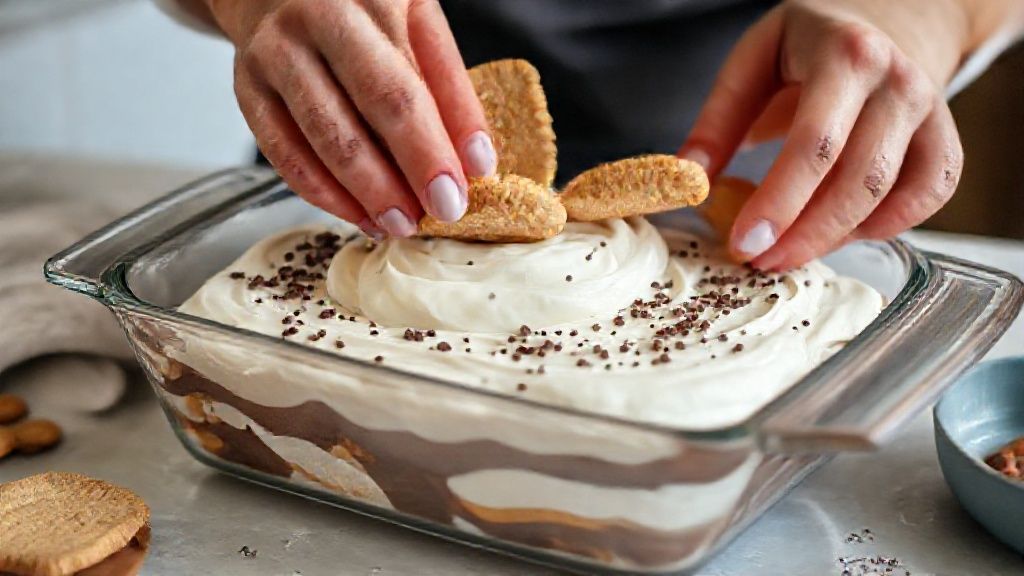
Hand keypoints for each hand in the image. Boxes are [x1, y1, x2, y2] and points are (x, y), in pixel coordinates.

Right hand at [204, 0, 496, 236]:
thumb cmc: (355, 11)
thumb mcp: (413, 21)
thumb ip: (443, 81)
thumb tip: (471, 160)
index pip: (425, 70)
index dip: (454, 130)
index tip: (476, 175)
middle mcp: (324, 15)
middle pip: (379, 101)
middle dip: (418, 166)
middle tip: (445, 210)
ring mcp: (279, 52)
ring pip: (329, 134)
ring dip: (372, 192)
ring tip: (404, 223)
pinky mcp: (249, 89)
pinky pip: (286, 153)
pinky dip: (326, 195)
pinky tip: (360, 215)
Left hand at [680, 0, 972, 268]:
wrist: (881, 22)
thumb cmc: (806, 48)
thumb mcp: (753, 62)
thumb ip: (718, 120)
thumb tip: (689, 181)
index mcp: (845, 55)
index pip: (815, 143)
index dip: (779, 202)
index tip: (745, 244)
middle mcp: (898, 82)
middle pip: (858, 178)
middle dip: (805, 234)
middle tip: (760, 263)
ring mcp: (930, 112)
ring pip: (892, 195)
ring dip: (836, 238)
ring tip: (788, 254)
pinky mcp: (945, 139)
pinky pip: (929, 196)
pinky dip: (888, 226)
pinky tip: (842, 234)